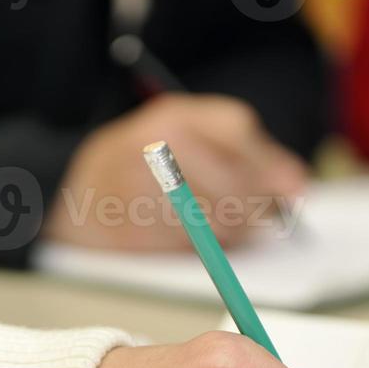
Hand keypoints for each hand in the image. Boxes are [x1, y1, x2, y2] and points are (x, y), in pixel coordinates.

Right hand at [44, 95, 308, 252]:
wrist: (71, 196)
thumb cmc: (140, 164)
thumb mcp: (184, 134)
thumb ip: (243, 150)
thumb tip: (297, 185)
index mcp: (172, 117)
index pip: (238, 133)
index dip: (271, 164)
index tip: (294, 189)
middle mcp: (154, 150)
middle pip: (233, 182)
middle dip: (257, 206)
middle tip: (264, 219)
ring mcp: (141, 194)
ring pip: (217, 220)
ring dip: (236, 233)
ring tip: (233, 230)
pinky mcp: (133, 234)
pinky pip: (190, 248)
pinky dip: (207, 250)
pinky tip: (204, 242)